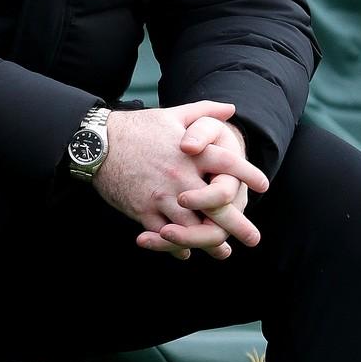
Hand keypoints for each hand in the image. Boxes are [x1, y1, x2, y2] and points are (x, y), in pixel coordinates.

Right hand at [93, 101, 268, 260]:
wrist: (97, 144)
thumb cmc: (136, 128)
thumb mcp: (172, 115)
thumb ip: (204, 113)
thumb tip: (231, 109)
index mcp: (190, 152)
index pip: (228, 163)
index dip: (248, 174)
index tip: (263, 186)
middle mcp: (180, 176)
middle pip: (216, 206)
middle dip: (237, 224)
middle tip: (253, 238)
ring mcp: (161, 196)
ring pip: (192, 227)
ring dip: (209, 242)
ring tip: (223, 250)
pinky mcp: (142, 211)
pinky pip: (165, 234)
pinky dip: (177, 246)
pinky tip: (186, 251)